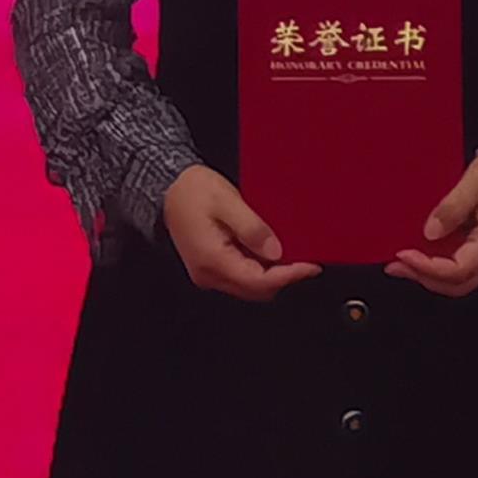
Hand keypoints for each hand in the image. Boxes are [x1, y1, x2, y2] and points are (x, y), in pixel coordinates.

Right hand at [163, 164, 319, 303]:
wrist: (166, 188)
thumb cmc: (191, 190)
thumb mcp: (226, 201)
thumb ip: (252, 228)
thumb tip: (277, 252)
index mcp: (212, 260)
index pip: (259, 281)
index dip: (289, 275)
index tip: (311, 266)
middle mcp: (208, 274)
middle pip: (256, 289)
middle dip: (283, 276)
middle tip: (305, 257)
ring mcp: (208, 274)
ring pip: (249, 286)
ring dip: (271, 273)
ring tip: (289, 251)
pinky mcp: (209, 268)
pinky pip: (240, 276)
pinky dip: (258, 268)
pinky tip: (268, 250)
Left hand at [393, 130, 477, 297]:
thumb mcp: (477, 179)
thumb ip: (452, 209)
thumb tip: (429, 232)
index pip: (456, 270)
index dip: (426, 268)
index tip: (402, 254)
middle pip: (459, 284)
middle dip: (424, 279)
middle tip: (396, 266)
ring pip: (463, 276)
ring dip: (432, 273)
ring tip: (406, 260)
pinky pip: (466, 260)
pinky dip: (443, 261)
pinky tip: (428, 248)